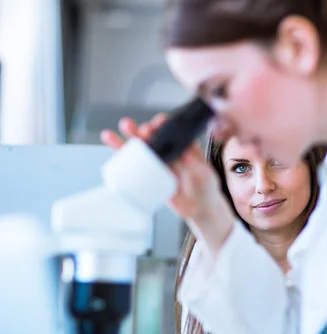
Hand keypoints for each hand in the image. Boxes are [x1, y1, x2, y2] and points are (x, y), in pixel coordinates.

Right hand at [101, 116, 234, 254]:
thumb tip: (186, 151)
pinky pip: (133, 165)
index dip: (163, 125)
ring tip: (118, 130)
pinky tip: (111, 143)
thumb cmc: (205, 187)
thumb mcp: (205, 173)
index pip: (171, 130)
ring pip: (140, 148)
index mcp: (183, 146)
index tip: (159, 123)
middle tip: (137, 129)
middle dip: (143, 131)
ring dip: (128, 138)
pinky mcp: (148, 176)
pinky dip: (121, 155)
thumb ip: (196, 163)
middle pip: (153, 137)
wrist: (199, 208)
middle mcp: (168, 151)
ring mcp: (157, 164)